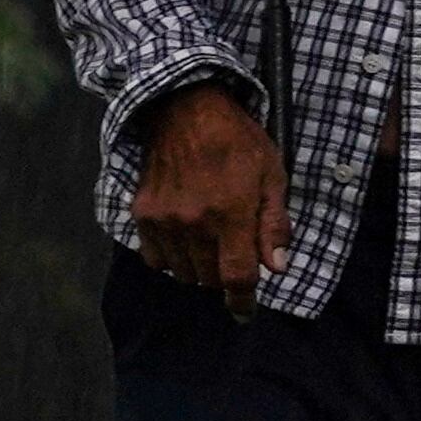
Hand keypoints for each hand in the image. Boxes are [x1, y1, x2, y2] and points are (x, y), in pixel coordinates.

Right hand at [132, 82, 287, 313]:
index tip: (245, 312)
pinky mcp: (143, 213)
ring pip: (183, 272)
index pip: (236, 279)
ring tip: (210, 237)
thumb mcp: (272, 175)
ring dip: (199, 266)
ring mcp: (165, 220)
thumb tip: (277, 267)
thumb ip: (274, 225)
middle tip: (233, 248)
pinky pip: (155, 258)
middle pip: (209, 279)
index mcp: (231, 214)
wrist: (185, 108)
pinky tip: (184, 237)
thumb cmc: (237, 139)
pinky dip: (170, 257)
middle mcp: (194, 222)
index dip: (243, 303)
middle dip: (225, 274)